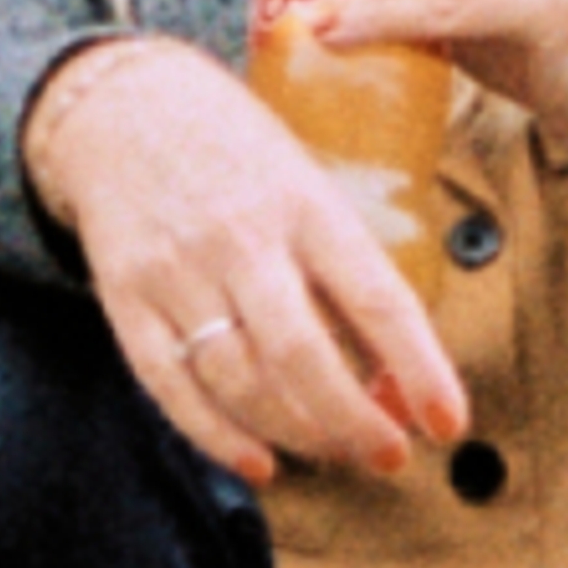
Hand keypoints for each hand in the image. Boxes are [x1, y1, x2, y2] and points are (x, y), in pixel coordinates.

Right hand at [23, 35, 469, 490]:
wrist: (120, 104)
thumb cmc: (235, 149)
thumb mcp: (307, 182)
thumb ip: (346, 268)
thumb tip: (396, 373)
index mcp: (305, 203)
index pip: (376, 298)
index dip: (419, 369)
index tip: (447, 422)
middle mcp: (241, 239)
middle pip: (303, 356)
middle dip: (354, 422)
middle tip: (388, 456)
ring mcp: (177, 272)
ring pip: (241, 381)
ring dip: (297, 434)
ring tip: (332, 450)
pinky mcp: (126, 299)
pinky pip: (172, 387)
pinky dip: (218, 437)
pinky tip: (258, 463)